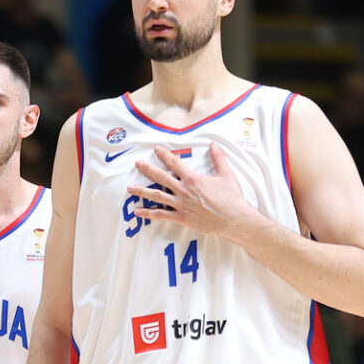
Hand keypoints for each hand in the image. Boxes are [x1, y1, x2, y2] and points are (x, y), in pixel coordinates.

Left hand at [128, 142, 254, 239]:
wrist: (233, 219)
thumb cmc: (231, 197)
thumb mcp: (226, 175)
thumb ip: (218, 158)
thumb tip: (214, 144)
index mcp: (193, 179)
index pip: (175, 163)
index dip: (164, 155)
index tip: (156, 149)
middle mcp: (184, 190)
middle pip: (161, 177)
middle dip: (148, 169)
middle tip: (137, 163)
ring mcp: (181, 205)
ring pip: (157, 196)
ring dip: (142, 191)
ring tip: (130, 188)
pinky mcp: (181, 218)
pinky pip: (161, 215)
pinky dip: (149, 214)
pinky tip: (137, 212)